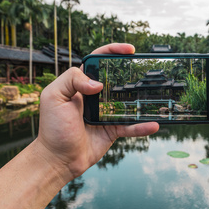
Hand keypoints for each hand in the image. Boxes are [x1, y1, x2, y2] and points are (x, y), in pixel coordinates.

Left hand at [35, 43, 158, 181]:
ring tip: (156, 94)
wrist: (58, 159)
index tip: (130, 50)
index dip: (113, 52)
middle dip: (133, 73)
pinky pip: (130, 126)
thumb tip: (98, 83)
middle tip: (147, 70)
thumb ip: (71, 80)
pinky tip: (153, 124)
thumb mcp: (53, 97)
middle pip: (117, 79)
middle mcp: (95, 96)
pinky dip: (141, 126)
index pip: (98, 61)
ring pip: (127, 102)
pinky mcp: (112, 130)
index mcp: (80, 84)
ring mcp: (105, 113)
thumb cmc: (52, 128)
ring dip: (141, 99)